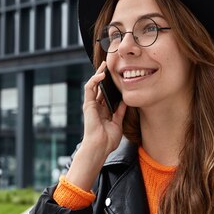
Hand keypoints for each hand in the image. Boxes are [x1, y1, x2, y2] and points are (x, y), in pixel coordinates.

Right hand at [63, 62, 126, 191]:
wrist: (99, 147)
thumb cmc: (108, 140)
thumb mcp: (118, 123)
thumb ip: (120, 112)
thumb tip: (125, 102)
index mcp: (103, 111)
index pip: (106, 93)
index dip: (111, 84)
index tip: (118, 76)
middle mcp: (96, 106)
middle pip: (100, 87)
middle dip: (104, 76)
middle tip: (111, 65)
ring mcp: (91, 105)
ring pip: (93, 85)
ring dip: (98, 74)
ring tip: (105, 65)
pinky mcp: (88, 104)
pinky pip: (89, 88)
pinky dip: (95, 79)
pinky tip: (102, 74)